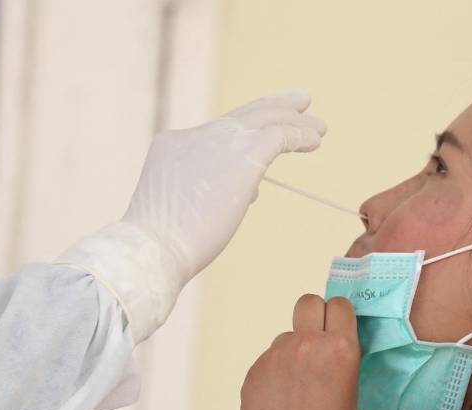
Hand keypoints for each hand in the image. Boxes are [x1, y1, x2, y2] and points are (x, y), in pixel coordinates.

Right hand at [123, 89, 325, 281]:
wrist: (153, 248)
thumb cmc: (162, 245)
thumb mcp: (181, 208)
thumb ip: (210, 192)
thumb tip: (249, 192)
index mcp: (172, 146)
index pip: (215, 135)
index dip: (244, 136)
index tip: (266, 138)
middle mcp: (194, 135)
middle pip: (241, 116)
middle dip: (272, 106)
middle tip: (299, 99)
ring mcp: (218, 142)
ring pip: (264, 118)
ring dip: (294, 120)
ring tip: (318, 126)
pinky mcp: (244, 155)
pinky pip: (280, 135)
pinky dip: (299, 135)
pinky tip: (314, 140)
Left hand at [239, 295, 359, 409]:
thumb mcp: (353, 395)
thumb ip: (344, 362)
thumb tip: (337, 350)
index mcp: (340, 348)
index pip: (340, 305)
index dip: (339, 316)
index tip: (338, 329)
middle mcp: (308, 343)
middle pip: (308, 303)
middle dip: (313, 315)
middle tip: (316, 341)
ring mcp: (276, 354)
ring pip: (287, 336)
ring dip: (293, 351)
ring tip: (297, 388)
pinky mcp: (255, 370)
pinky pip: (268, 360)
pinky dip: (275, 373)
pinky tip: (280, 401)